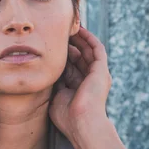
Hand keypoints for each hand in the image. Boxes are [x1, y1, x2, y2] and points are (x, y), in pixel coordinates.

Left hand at [48, 26, 125, 148]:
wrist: (82, 123)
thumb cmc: (67, 116)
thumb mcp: (57, 95)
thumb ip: (55, 82)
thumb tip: (46, 70)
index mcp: (79, 88)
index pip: (70, 66)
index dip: (62, 53)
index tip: (51, 42)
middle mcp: (89, 80)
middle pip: (80, 56)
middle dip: (70, 42)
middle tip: (59, 30)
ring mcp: (97, 75)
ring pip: (88, 50)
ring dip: (80, 37)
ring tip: (69, 25)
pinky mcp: (101, 70)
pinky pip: (97, 49)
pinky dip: (90, 38)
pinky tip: (81, 29)